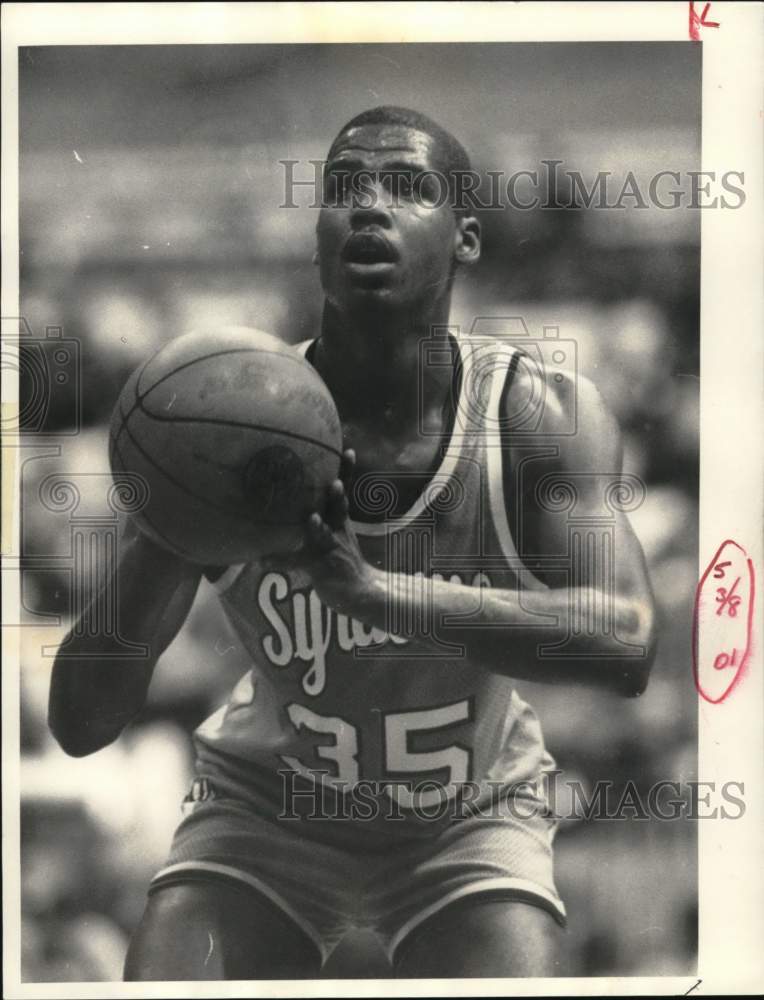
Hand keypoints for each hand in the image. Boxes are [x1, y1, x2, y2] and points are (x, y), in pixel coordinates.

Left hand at [263, 450, 377, 612]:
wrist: (359, 590)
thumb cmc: (342, 557)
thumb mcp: (338, 531)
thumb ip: (322, 512)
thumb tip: (298, 487)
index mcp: (339, 518)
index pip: (344, 489)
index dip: (348, 471)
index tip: (349, 450)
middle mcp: (338, 529)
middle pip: (339, 509)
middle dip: (337, 496)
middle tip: (335, 482)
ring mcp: (330, 549)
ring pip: (325, 536)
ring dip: (318, 528)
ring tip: (312, 520)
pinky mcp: (320, 567)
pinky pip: (297, 563)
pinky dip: (280, 561)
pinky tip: (262, 560)